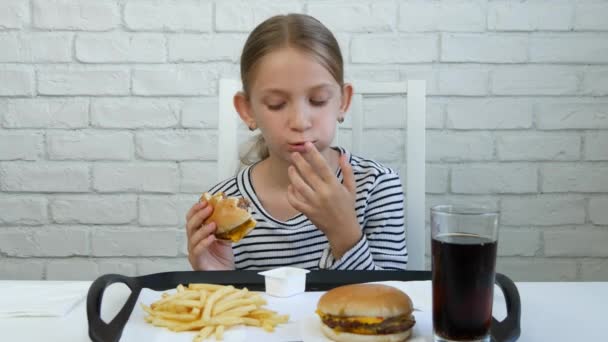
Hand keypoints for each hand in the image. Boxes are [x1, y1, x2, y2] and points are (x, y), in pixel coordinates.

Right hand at [185, 201, 234, 269]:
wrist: (226, 275)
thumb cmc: (223, 259)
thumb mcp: (225, 239)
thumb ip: (224, 227)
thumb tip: (231, 213)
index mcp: (198, 235)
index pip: (192, 219)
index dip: (196, 209)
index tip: (205, 201)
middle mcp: (193, 242)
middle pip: (190, 226)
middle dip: (199, 215)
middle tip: (209, 208)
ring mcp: (194, 252)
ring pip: (192, 238)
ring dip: (203, 229)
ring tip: (213, 223)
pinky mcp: (197, 262)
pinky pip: (197, 250)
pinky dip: (204, 243)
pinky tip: (212, 238)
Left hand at [286, 142, 361, 257]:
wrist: (343, 229)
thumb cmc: (347, 207)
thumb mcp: (352, 188)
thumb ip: (348, 171)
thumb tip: (343, 155)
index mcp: (334, 186)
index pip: (322, 166)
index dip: (313, 154)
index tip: (307, 145)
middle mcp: (323, 193)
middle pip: (307, 173)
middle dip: (299, 161)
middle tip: (294, 154)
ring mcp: (314, 203)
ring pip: (298, 186)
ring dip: (293, 175)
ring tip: (291, 168)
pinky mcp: (308, 212)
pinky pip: (294, 201)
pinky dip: (290, 193)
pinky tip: (291, 187)